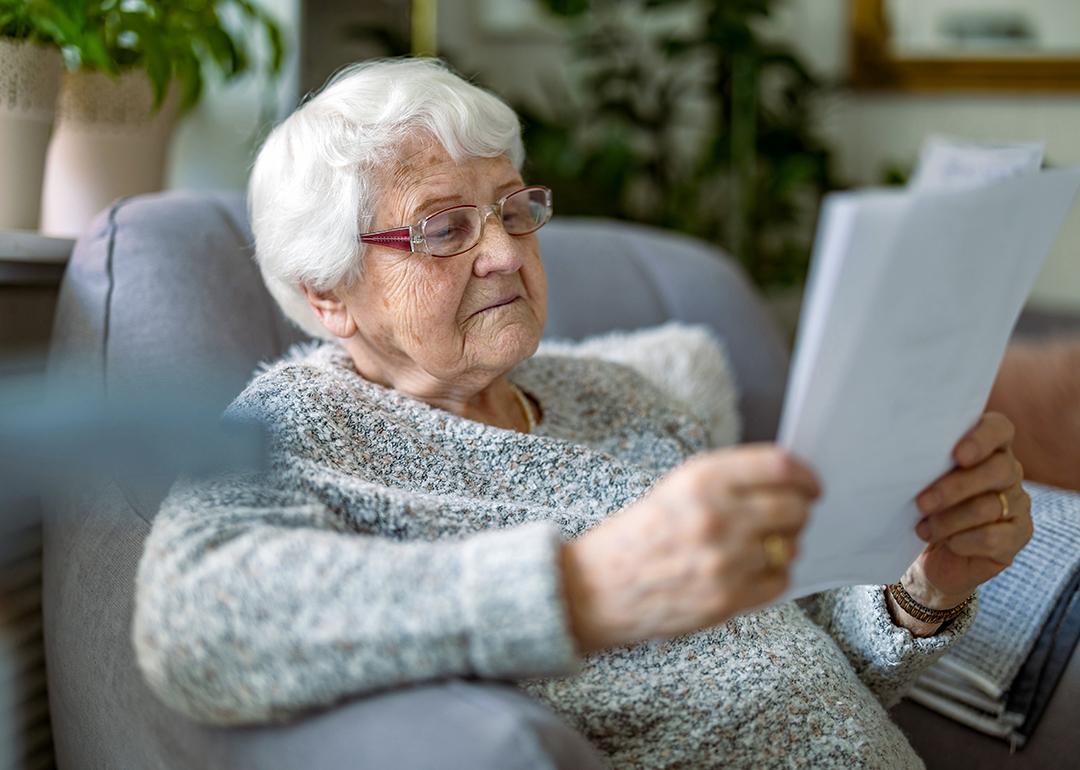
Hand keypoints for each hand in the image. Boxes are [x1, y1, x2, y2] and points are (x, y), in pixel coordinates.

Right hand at [561, 444, 819, 653]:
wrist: (595, 589)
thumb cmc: (637, 535)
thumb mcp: (675, 487)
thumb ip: (728, 480)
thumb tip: (787, 480)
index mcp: (701, 479)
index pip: (781, 466)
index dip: (806, 475)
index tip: (811, 484)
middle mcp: (717, 516)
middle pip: (795, 507)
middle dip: (798, 511)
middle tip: (787, 517)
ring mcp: (724, 561)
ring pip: (791, 546)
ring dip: (784, 546)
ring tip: (753, 548)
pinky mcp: (727, 600)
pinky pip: (780, 581)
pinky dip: (772, 576)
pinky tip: (747, 572)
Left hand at [904, 412, 1032, 612]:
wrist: (931, 556)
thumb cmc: (922, 508)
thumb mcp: (917, 481)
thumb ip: (921, 462)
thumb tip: (900, 452)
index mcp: (986, 447)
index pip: (998, 429)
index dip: (982, 439)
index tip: (958, 455)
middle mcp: (1008, 471)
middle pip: (998, 469)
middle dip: (955, 488)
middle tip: (922, 503)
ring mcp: (1017, 503)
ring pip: (990, 506)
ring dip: (950, 520)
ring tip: (924, 528)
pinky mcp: (1019, 534)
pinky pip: (994, 537)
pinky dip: (964, 541)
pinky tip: (948, 542)